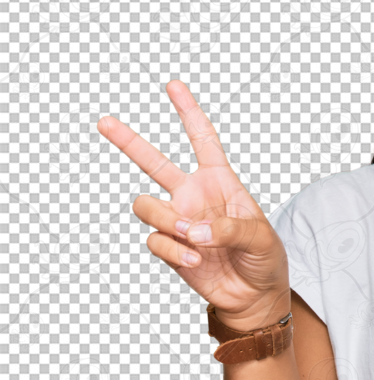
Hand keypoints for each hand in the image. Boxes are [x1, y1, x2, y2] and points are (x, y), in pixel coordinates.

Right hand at [97, 80, 289, 330]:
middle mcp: (194, 196)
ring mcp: (178, 220)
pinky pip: (155, 240)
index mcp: (220, 182)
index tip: (173, 85)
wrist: (253, 295)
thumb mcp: (259, 237)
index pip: (203, 140)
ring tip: (192, 237)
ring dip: (166, 220)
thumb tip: (192, 231)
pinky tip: (196, 260)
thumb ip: (228, 228)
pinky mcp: (169, 247)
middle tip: (104, 121)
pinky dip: (174, 251)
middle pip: (154, 162)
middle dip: (128, 141)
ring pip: (145, 205)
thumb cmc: (263, 258)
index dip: (189, 112)